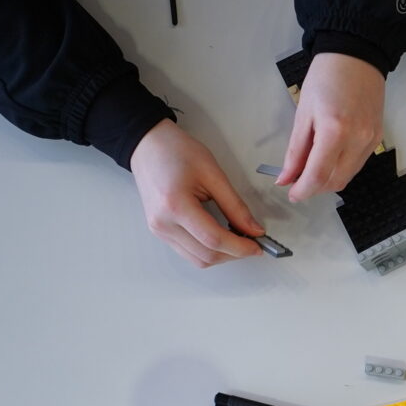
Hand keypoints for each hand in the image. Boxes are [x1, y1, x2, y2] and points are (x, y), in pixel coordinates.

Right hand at [128, 122, 267, 267]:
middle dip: (234, 254)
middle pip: (207, 255)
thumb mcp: (213, 174)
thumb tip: (254, 230)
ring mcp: (159, 229)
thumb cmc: (175, 151)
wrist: (148, 146)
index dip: (240, 247)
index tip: (258, 246)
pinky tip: (221, 239)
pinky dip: (209, 251)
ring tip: (238, 241)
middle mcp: (162, 223)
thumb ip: (235, 206)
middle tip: (252, 243)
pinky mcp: (160, 231)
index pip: (214, 239)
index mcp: (175, 205)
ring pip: (198, 259)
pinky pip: (189, 252)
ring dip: (222, 256)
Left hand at [278, 52, 385, 200]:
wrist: (356, 59)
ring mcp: (371, 142)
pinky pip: (357, 164)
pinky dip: (340, 168)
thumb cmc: (326, 78)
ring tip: (312, 168)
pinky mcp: (377, 140)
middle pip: (336, 182)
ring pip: (347, 177)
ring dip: (328, 179)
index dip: (304, 189)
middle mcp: (357, 141)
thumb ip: (296, 149)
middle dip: (315, 187)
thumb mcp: (303, 112)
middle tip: (298, 181)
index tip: (292, 194)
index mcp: (335, 131)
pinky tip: (330, 157)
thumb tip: (286, 177)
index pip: (319, 174)